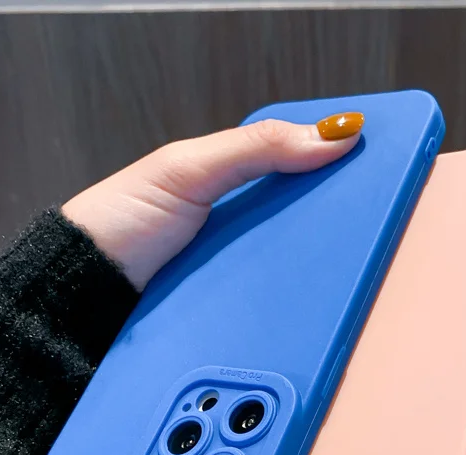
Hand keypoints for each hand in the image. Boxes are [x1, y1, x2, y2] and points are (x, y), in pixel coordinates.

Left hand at [62, 113, 364, 290]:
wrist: (86, 291)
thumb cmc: (124, 219)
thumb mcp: (190, 168)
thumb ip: (255, 147)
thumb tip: (331, 133)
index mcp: (235, 181)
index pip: (302, 168)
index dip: (339, 165)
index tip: (379, 166)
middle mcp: (244, 226)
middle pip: (308, 222)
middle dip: (339, 223)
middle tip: (377, 221)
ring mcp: (242, 269)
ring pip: (297, 267)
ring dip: (321, 268)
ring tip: (355, 265)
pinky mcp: (238, 309)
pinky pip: (276, 302)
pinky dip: (296, 302)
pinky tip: (317, 301)